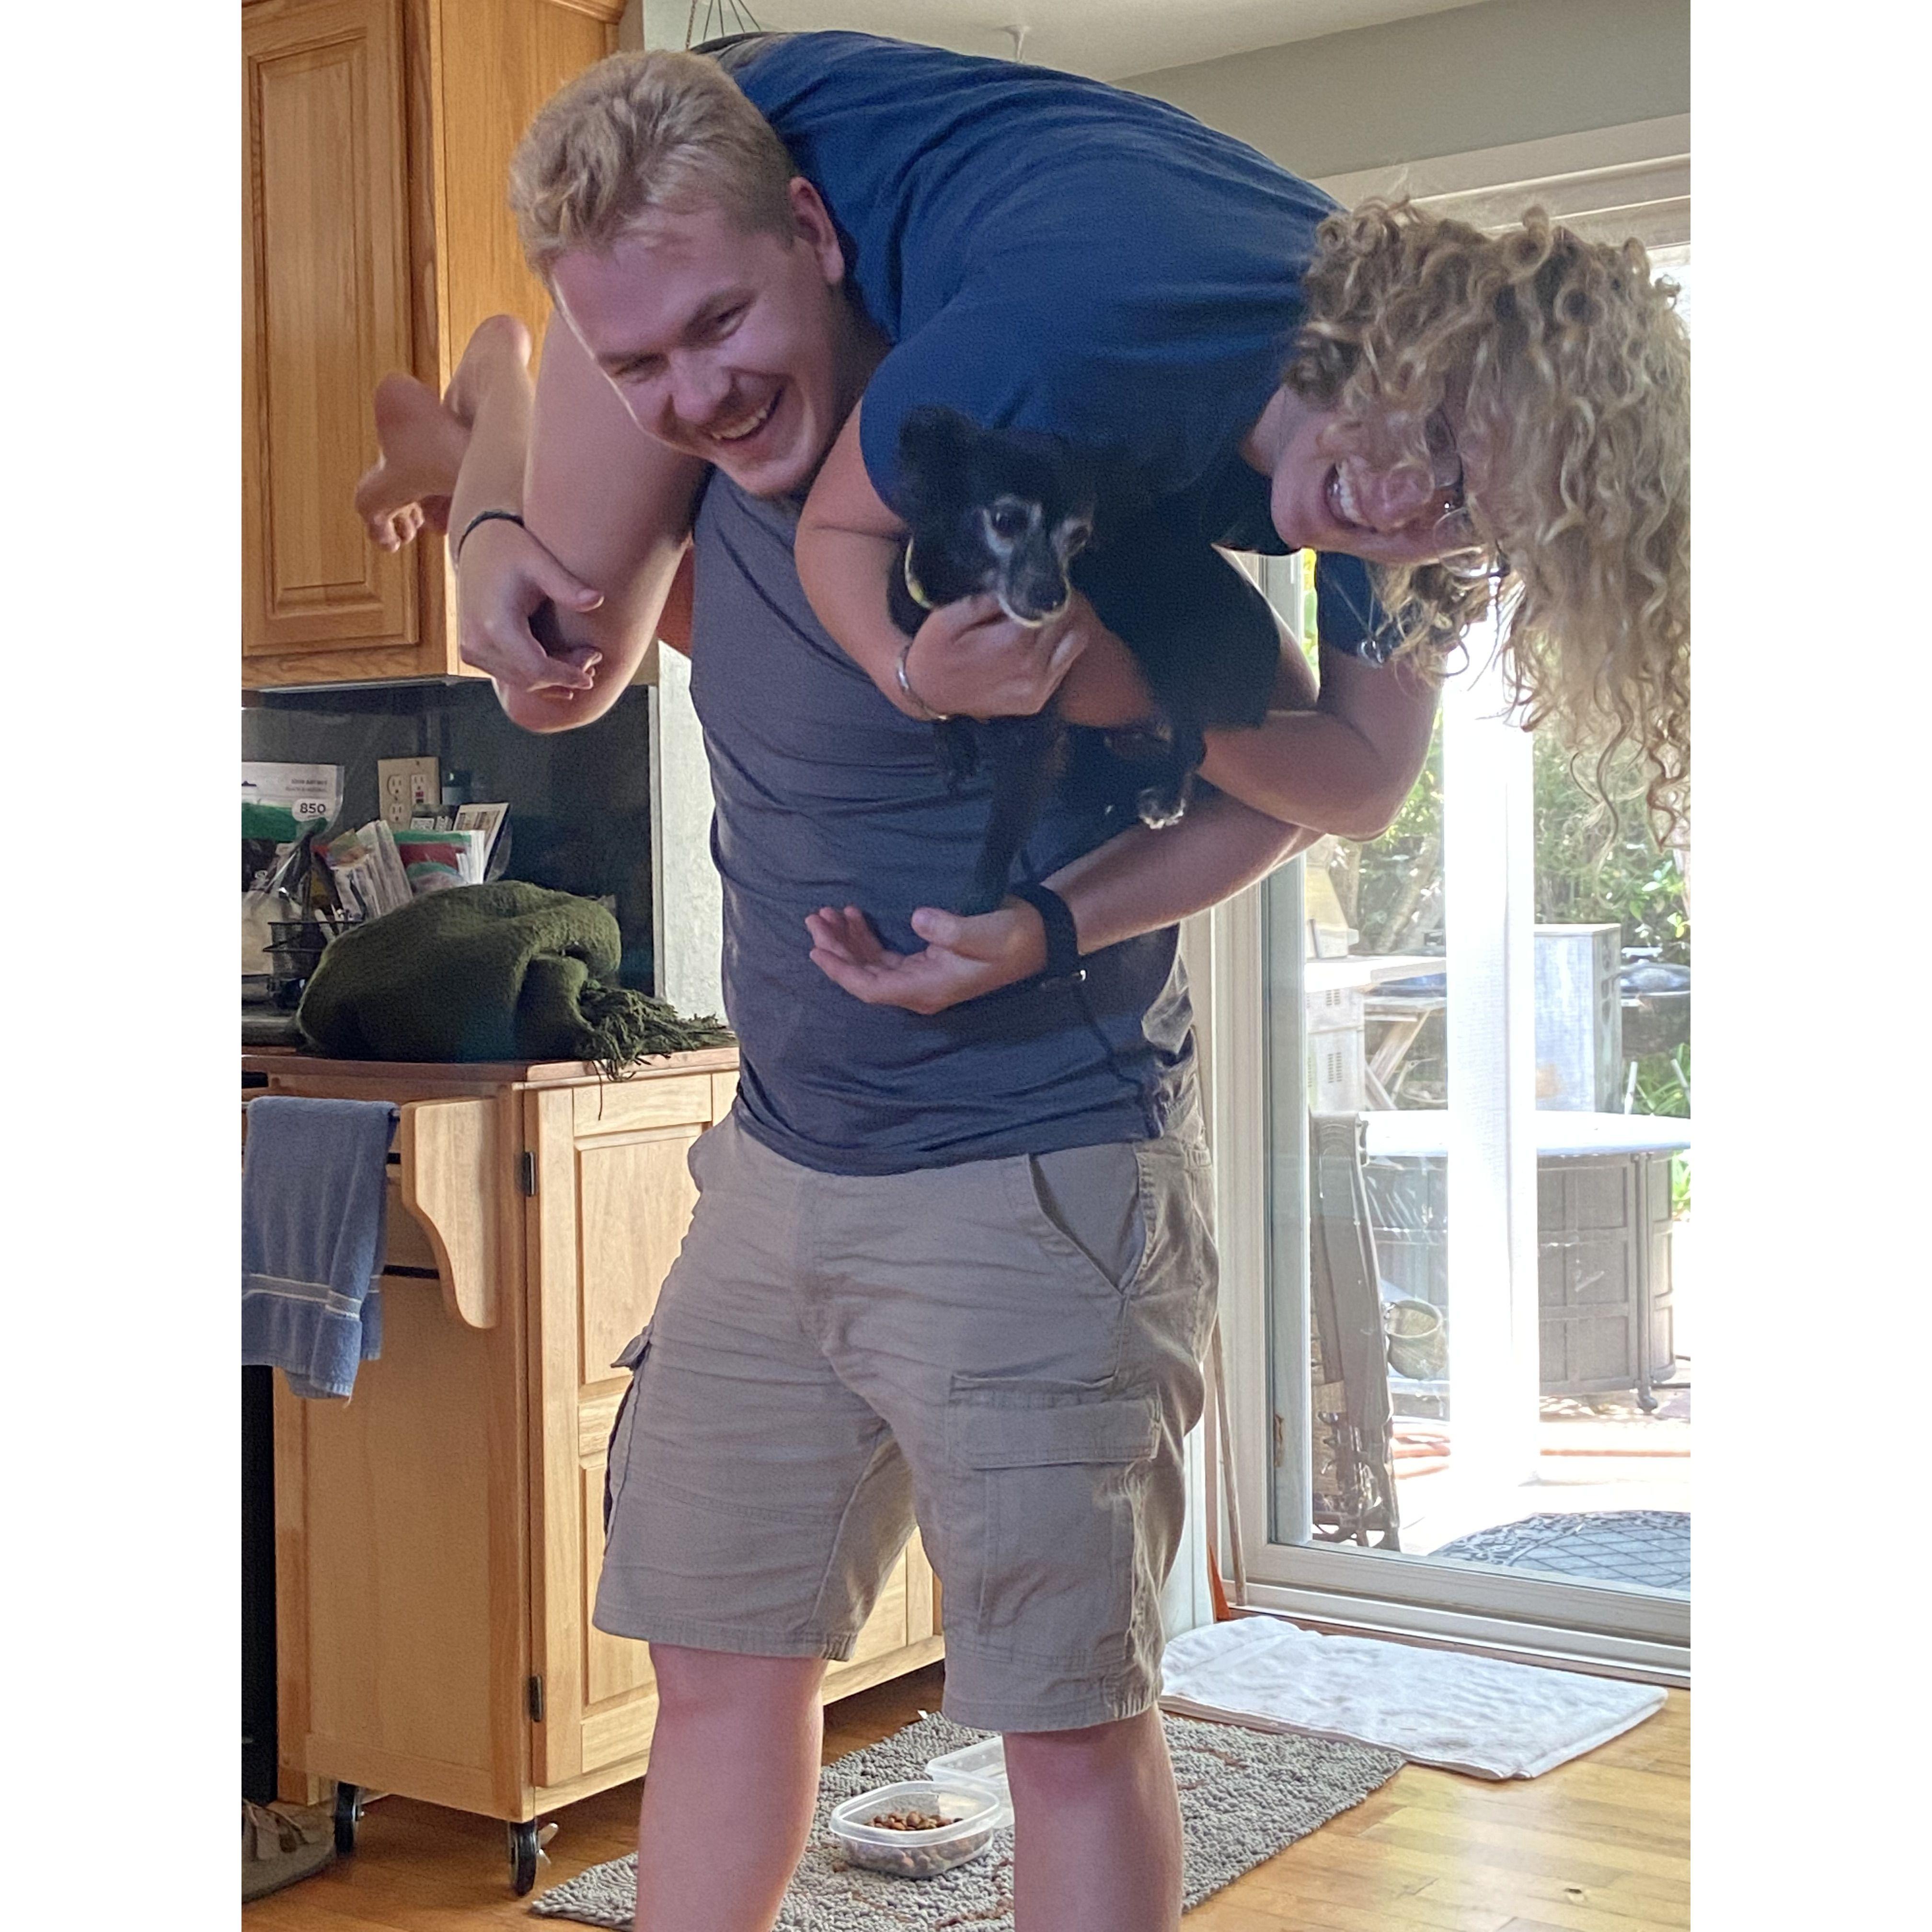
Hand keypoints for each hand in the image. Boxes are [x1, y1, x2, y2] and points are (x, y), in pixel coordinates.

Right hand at [457, 516, 606, 693]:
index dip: (566, 676)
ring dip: (550, 680)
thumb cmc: (511, 550)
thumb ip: (567, 585)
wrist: (476, 546)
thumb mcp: (539, 561)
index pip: (536, 669)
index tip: (591, 677)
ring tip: (581, 664)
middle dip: (563, 678)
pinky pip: (507, 674)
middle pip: (529, 679)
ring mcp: (471, 649)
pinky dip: (533, 675)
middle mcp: (477, 642)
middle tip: (593, 662)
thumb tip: (598, 600)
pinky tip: (558, 668)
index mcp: (496, 623)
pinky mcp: (471, 651)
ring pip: (519, 681)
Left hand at [805, 900, 1048, 1013]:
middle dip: (837, 949)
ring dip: (848, 941)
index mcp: (928, 988)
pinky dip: (866, 937)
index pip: (871, 987)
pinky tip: (854, 917)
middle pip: (864, 975)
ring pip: (872, 964)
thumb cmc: (1012, 936)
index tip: (817, 949)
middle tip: (815, 918)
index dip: (841, 971)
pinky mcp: (926, 961)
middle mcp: (919, 987)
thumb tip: (918, 919)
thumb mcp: (985, 931)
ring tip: (826, 914)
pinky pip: (885, 955)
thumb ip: (951, 928)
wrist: (1037, 935)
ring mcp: (921, 976)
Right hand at [901, 593, 1087, 718]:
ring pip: (1074, 639)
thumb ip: (983, 600)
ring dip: (1064, 623)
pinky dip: (1060, 647)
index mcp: (1011, 643)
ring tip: (1044, 615)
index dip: (1044, 587)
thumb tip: (1014, 584)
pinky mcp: (1036, 701)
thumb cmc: (933, 651)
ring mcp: (1037, 688)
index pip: (1049, 602)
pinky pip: (1066, 664)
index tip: (1035, 578)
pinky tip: (1039, 641)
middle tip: (1040, 593)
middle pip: (1064, 620)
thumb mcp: (946, 618)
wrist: (926, 694)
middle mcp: (1031, 667)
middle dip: (1056, 602)